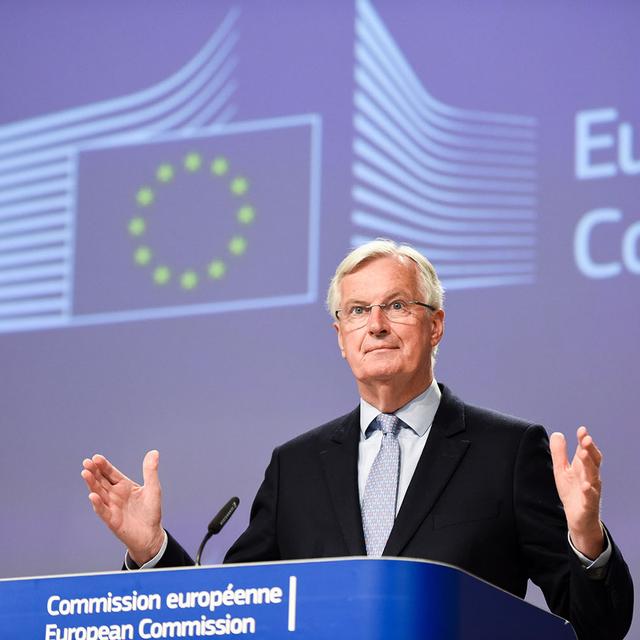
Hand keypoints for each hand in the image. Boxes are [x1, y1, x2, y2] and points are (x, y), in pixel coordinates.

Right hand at [81, 450, 164, 565]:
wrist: (151, 534)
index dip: (104, 466)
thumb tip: (154, 451)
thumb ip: (150, 471)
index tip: (96, 457)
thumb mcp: (153, 488)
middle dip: (94, 472)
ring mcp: (112, 507)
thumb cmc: (151, 510)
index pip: (111, 473)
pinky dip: (98, 503)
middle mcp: (115, 495)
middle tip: (86, 462)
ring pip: (99, 493)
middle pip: (102, 481)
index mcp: (124, 486)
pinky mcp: (112, 520)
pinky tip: (93, 495)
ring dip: (92, 484)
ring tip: (85, 473)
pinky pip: (103, 511)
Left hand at [550, 427, 603, 559]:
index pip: (587, 451)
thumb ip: (559, 453)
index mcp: (584, 468)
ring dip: (589, 465)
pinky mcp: (588, 504)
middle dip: (590, 449)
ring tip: (582, 453)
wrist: (577, 518)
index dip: (585, 441)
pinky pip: (590, 497)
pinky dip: (589, 491)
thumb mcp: (561, 470)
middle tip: (585, 438)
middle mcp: (590, 477)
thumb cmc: (572, 491)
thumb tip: (557, 433)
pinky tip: (586, 485)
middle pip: (593, 461)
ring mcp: (591, 491)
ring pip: (593, 476)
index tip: (581, 430)